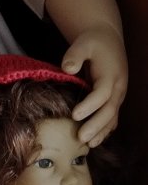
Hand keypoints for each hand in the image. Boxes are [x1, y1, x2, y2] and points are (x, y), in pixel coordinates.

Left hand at [61, 25, 127, 145]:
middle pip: (109, 110)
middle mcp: (118, 87)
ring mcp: (118, 95)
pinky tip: (94, 140)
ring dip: (101, 132)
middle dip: (96, 125)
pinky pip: (111, 117)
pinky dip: (104, 129)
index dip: (90, 105)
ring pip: (112, 117)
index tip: (74, 115)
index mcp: (111, 75)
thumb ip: (74, 55)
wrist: (107, 40)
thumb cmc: (93, 42)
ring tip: (88, 145)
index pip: (102, 93)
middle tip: (81, 138)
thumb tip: (67, 68)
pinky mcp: (114, 99)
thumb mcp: (82, 43)